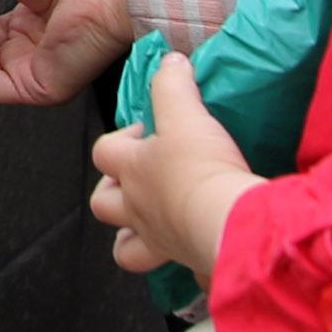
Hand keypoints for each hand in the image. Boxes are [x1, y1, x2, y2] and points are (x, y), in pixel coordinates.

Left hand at [92, 48, 254, 276]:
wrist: (228, 221)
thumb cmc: (200, 168)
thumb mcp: (185, 114)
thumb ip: (173, 84)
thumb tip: (170, 62)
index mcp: (133, 171)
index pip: (104, 152)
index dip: (120, 140)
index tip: (148, 132)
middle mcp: (138, 209)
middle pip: (103, 204)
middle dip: (112, 192)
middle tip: (140, 180)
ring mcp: (159, 241)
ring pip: (126, 248)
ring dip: (132, 236)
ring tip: (153, 223)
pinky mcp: (188, 262)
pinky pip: (177, 269)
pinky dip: (181, 262)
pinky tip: (193, 252)